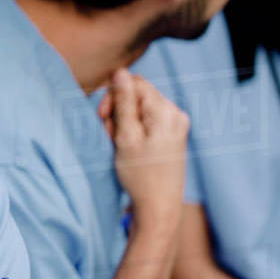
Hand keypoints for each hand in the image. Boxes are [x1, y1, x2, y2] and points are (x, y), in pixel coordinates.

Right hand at [98, 69, 187, 224]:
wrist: (159, 206)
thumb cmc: (141, 175)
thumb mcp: (126, 136)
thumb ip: (123, 102)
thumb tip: (120, 72)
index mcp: (166, 111)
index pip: (134, 82)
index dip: (114, 95)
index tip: (103, 117)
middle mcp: (176, 113)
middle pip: (138, 94)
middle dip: (118, 110)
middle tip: (110, 134)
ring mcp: (176, 124)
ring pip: (140, 107)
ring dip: (124, 121)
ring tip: (119, 144)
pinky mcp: (173, 134)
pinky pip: (148, 119)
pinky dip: (134, 129)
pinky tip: (129, 146)